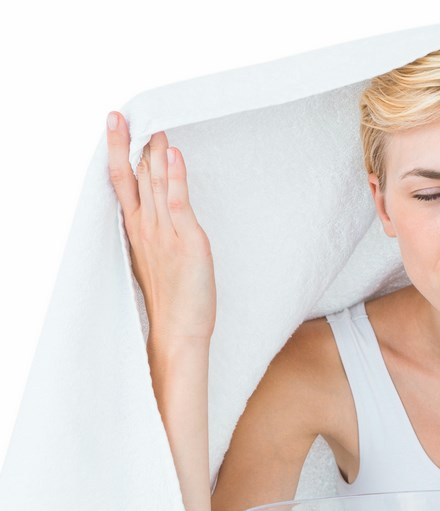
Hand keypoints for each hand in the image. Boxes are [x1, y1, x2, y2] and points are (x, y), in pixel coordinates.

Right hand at [106, 112, 216, 342]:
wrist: (178, 331)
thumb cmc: (172, 298)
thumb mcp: (157, 258)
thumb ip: (156, 230)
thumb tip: (159, 206)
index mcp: (136, 230)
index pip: (122, 183)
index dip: (119, 151)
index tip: (116, 124)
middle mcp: (146, 228)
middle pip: (133, 177)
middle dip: (130, 144)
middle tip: (126, 114)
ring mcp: (164, 234)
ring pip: (155, 184)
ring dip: (154, 153)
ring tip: (153, 126)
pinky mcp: (187, 241)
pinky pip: (178, 202)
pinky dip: (175, 177)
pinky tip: (172, 155)